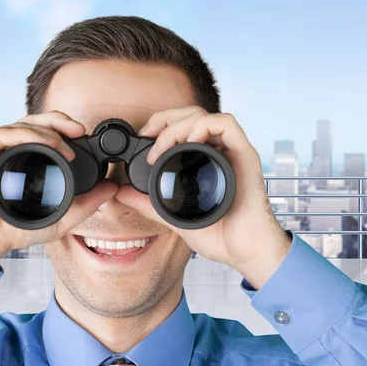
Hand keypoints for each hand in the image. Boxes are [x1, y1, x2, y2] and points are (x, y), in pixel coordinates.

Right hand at [0, 110, 118, 267]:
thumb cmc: (13, 229)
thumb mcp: (60, 215)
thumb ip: (86, 202)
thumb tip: (112, 187)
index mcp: (17, 157)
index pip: (41, 132)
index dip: (62, 129)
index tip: (83, 135)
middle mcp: (0, 147)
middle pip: (32, 122)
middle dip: (59, 121)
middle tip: (80, 129)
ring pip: (21, 124)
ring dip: (48, 131)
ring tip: (66, 146)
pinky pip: (4, 132)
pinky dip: (29, 134)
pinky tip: (48, 142)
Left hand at [115, 106, 290, 288]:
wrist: (244, 251)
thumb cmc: (220, 235)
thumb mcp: (174, 216)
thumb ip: (149, 204)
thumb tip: (121, 193)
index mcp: (203, 160)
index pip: (181, 126)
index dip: (159, 125)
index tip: (142, 139)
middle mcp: (218, 151)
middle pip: (190, 114)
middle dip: (163, 119)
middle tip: (147, 136)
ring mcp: (231, 151)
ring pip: (204, 114)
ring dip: (178, 123)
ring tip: (163, 145)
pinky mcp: (245, 154)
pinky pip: (227, 123)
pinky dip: (204, 125)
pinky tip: (190, 140)